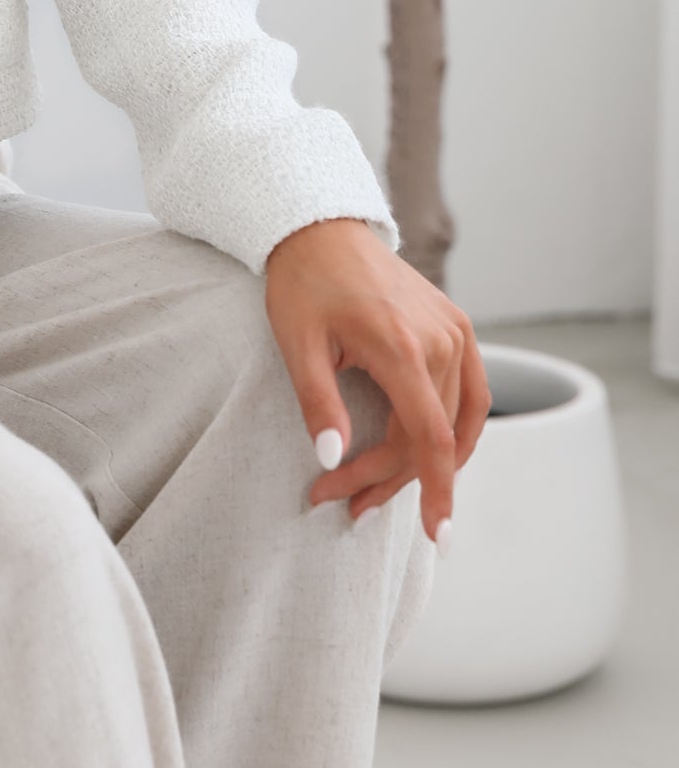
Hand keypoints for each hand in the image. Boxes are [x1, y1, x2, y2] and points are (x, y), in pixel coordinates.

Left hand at [263, 215, 490, 544]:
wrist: (323, 228)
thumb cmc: (303, 283)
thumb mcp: (296, 343)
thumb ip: (317, 402)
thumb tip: (331, 457)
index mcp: (402, 346)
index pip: (430, 438)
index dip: (435, 492)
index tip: (437, 538)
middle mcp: (441, 341)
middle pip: (432, 438)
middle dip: (388, 479)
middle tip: (339, 499)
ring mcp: (455, 332)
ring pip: (455, 423)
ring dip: (421, 464)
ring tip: (373, 489)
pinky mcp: (457, 327)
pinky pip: (470, 395)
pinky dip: (454, 433)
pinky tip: (424, 456)